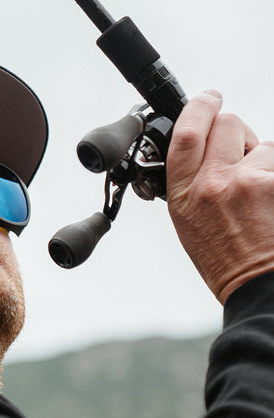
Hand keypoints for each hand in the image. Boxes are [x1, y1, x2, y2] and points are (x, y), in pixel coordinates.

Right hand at [167, 90, 273, 303]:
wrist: (259, 285)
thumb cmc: (224, 260)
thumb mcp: (188, 223)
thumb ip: (190, 184)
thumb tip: (201, 151)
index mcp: (183, 196)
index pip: (184, 135)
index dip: (197, 108)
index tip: (206, 99)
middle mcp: (212, 185)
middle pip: (225, 123)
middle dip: (233, 129)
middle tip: (237, 149)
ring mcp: (248, 182)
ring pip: (260, 143)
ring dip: (259, 157)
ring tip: (257, 191)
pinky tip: (269, 198)